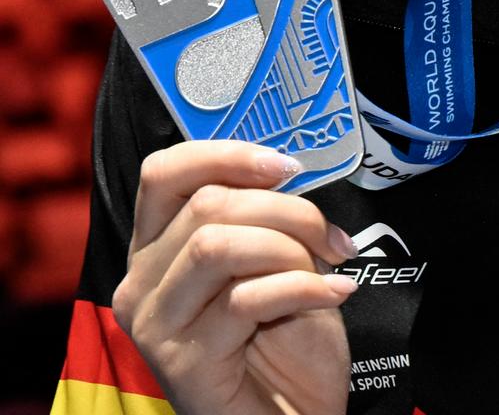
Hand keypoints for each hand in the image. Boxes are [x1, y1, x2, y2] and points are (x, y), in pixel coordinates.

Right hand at [112, 141, 358, 414]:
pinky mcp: (184, 365)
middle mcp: (141, 283)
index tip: (287, 167)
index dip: (227, 155)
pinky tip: (335, 294)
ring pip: (217, 245)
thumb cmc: (284, 335)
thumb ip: (263, 213)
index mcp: (156, 247)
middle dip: (285, 209)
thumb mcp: (274, 256)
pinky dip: (304, 288)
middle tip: (330, 237)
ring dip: (288, 247)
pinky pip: (245, 299)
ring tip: (326, 269)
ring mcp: (157, 326)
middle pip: (206, 205)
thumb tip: (288, 167)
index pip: (165, 173)